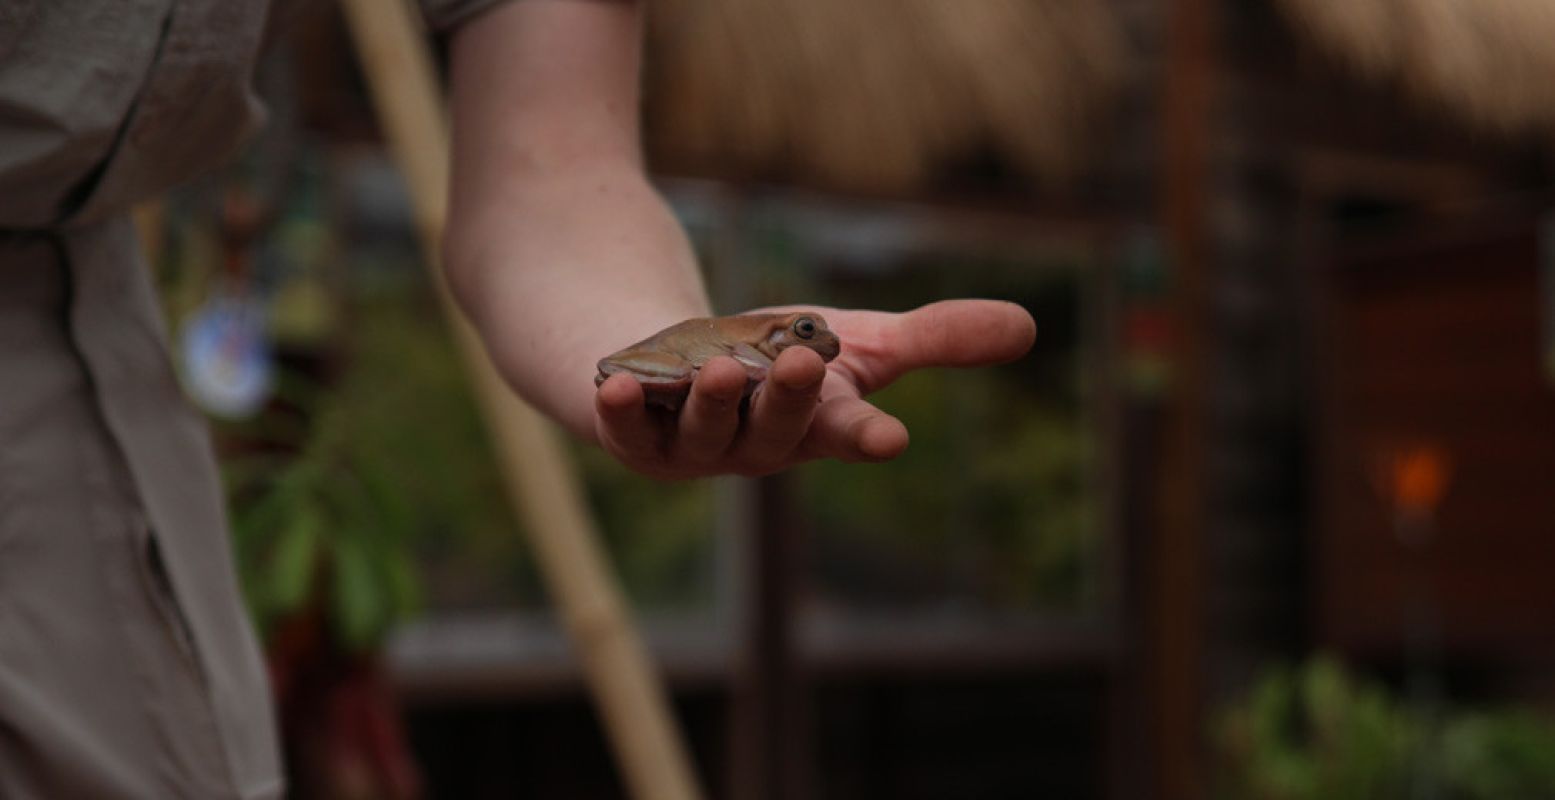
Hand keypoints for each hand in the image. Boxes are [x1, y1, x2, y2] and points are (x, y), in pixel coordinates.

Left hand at [593, 300, 1035, 478]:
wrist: (676, 366)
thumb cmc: (778, 359)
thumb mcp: (858, 341)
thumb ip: (936, 339)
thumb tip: (1029, 326)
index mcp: (815, 426)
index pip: (847, 434)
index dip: (865, 436)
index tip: (890, 439)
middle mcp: (754, 445)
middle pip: (772, 433)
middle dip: (785, 401)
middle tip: (797, 363)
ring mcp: (691, 444)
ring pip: (703, 433)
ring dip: (713, 404)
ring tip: (721, 368)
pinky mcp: (633, 433)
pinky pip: (624, 431)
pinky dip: (618, 411)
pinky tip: (613, 384)